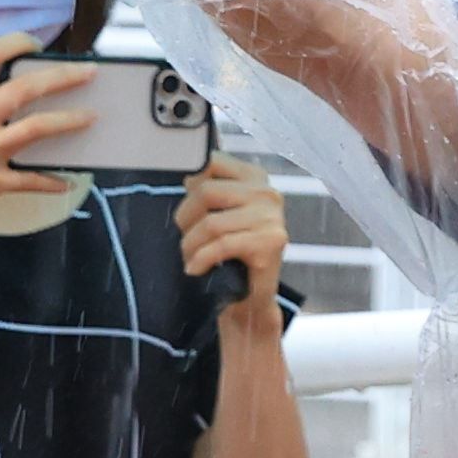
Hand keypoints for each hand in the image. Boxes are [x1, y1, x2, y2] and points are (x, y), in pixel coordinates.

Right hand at [0, 39, 93, 246]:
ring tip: (91, 116)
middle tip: (89, 72)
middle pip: (23, 89)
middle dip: (63, 77)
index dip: (16, 43)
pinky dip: (52, 179)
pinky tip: (68, 179)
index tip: (38, 44)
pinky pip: (31, 178)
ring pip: (36, 128)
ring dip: (69, 120)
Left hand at [177, 155, 292, 327]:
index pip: (213, 162)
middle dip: (185, 218)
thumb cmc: (232, 253)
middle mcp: (267, 193)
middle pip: (206, 192)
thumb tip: (187, 178)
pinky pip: (221, 245)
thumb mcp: (220, 214)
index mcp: (255, 178)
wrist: (251, 295)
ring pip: (211, 223)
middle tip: (185, 239)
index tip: (189, 208)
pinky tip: (195, 268)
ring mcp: (271, 218)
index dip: (191, 185)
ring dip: (191, 244)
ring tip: (189, 257)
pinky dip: (201, 259)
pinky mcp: (269, 243)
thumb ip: (207, 190)